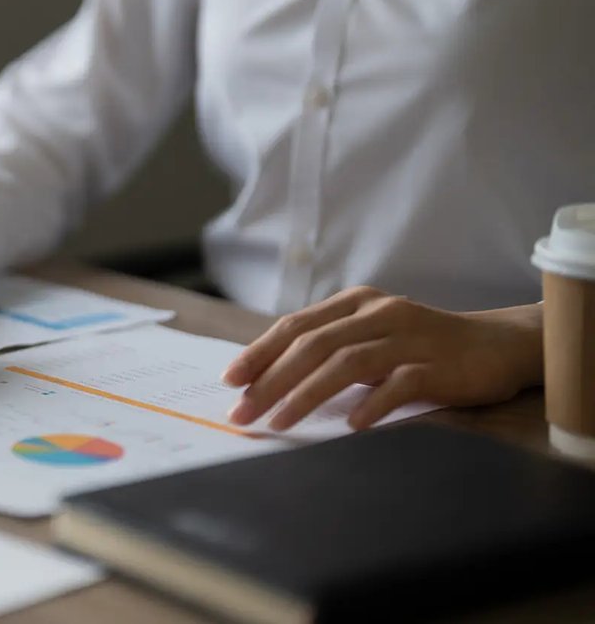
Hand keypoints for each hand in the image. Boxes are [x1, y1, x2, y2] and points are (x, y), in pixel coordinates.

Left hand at [221, 286, 542, 430]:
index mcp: (354, 304)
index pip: (295, 326)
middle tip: (243, 413)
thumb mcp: (371, 338)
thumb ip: (329, 349)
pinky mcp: (438, 364)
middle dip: (271, 381)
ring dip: (307, 395)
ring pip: (346, 362)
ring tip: (279, 423)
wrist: (499, 345)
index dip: (259, 353)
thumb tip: (268, 382)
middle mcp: (377, 314)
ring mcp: (409, 337)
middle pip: (312, 345)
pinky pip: (400, 384)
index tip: (229, 381)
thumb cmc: (423, 347)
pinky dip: (372, 403)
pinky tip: (350, 424)